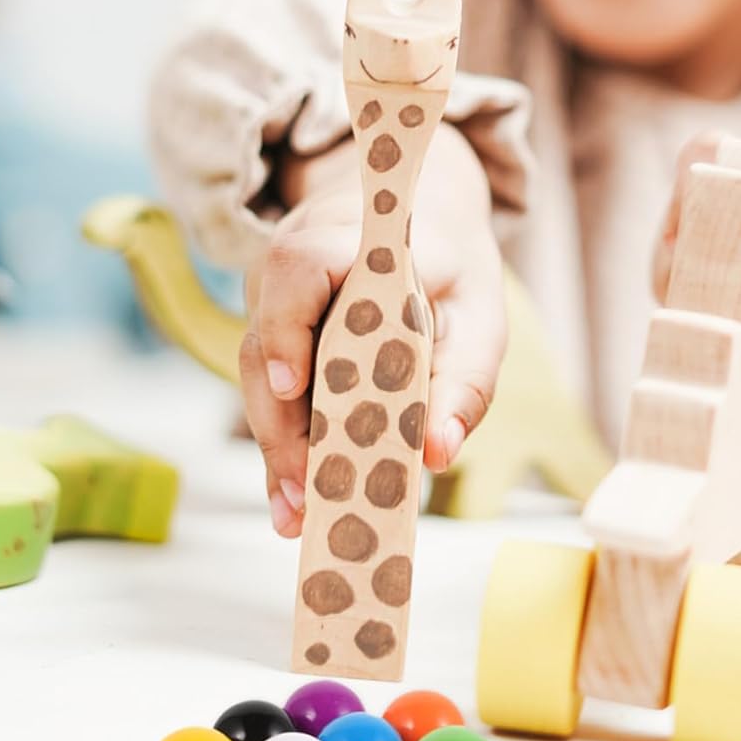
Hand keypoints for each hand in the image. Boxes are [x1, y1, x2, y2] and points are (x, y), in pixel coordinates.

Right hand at [240, 122, 506, 537]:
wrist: (422, 225)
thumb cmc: (454, 275)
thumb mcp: (481, 321)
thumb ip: (465, 384)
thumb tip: (439, 454)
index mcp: (349, 242)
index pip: (298, 270)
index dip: (286, 326)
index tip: (288, 387)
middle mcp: (294, 271)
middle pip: (264, 343)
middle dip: (281, 426)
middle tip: (301, 496)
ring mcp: (274, 306)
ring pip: (259, 379)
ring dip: (277, 449)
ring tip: (295, 515)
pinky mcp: (276, 342)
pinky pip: (272, 394)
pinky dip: (285, 446)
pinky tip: (295, 499)